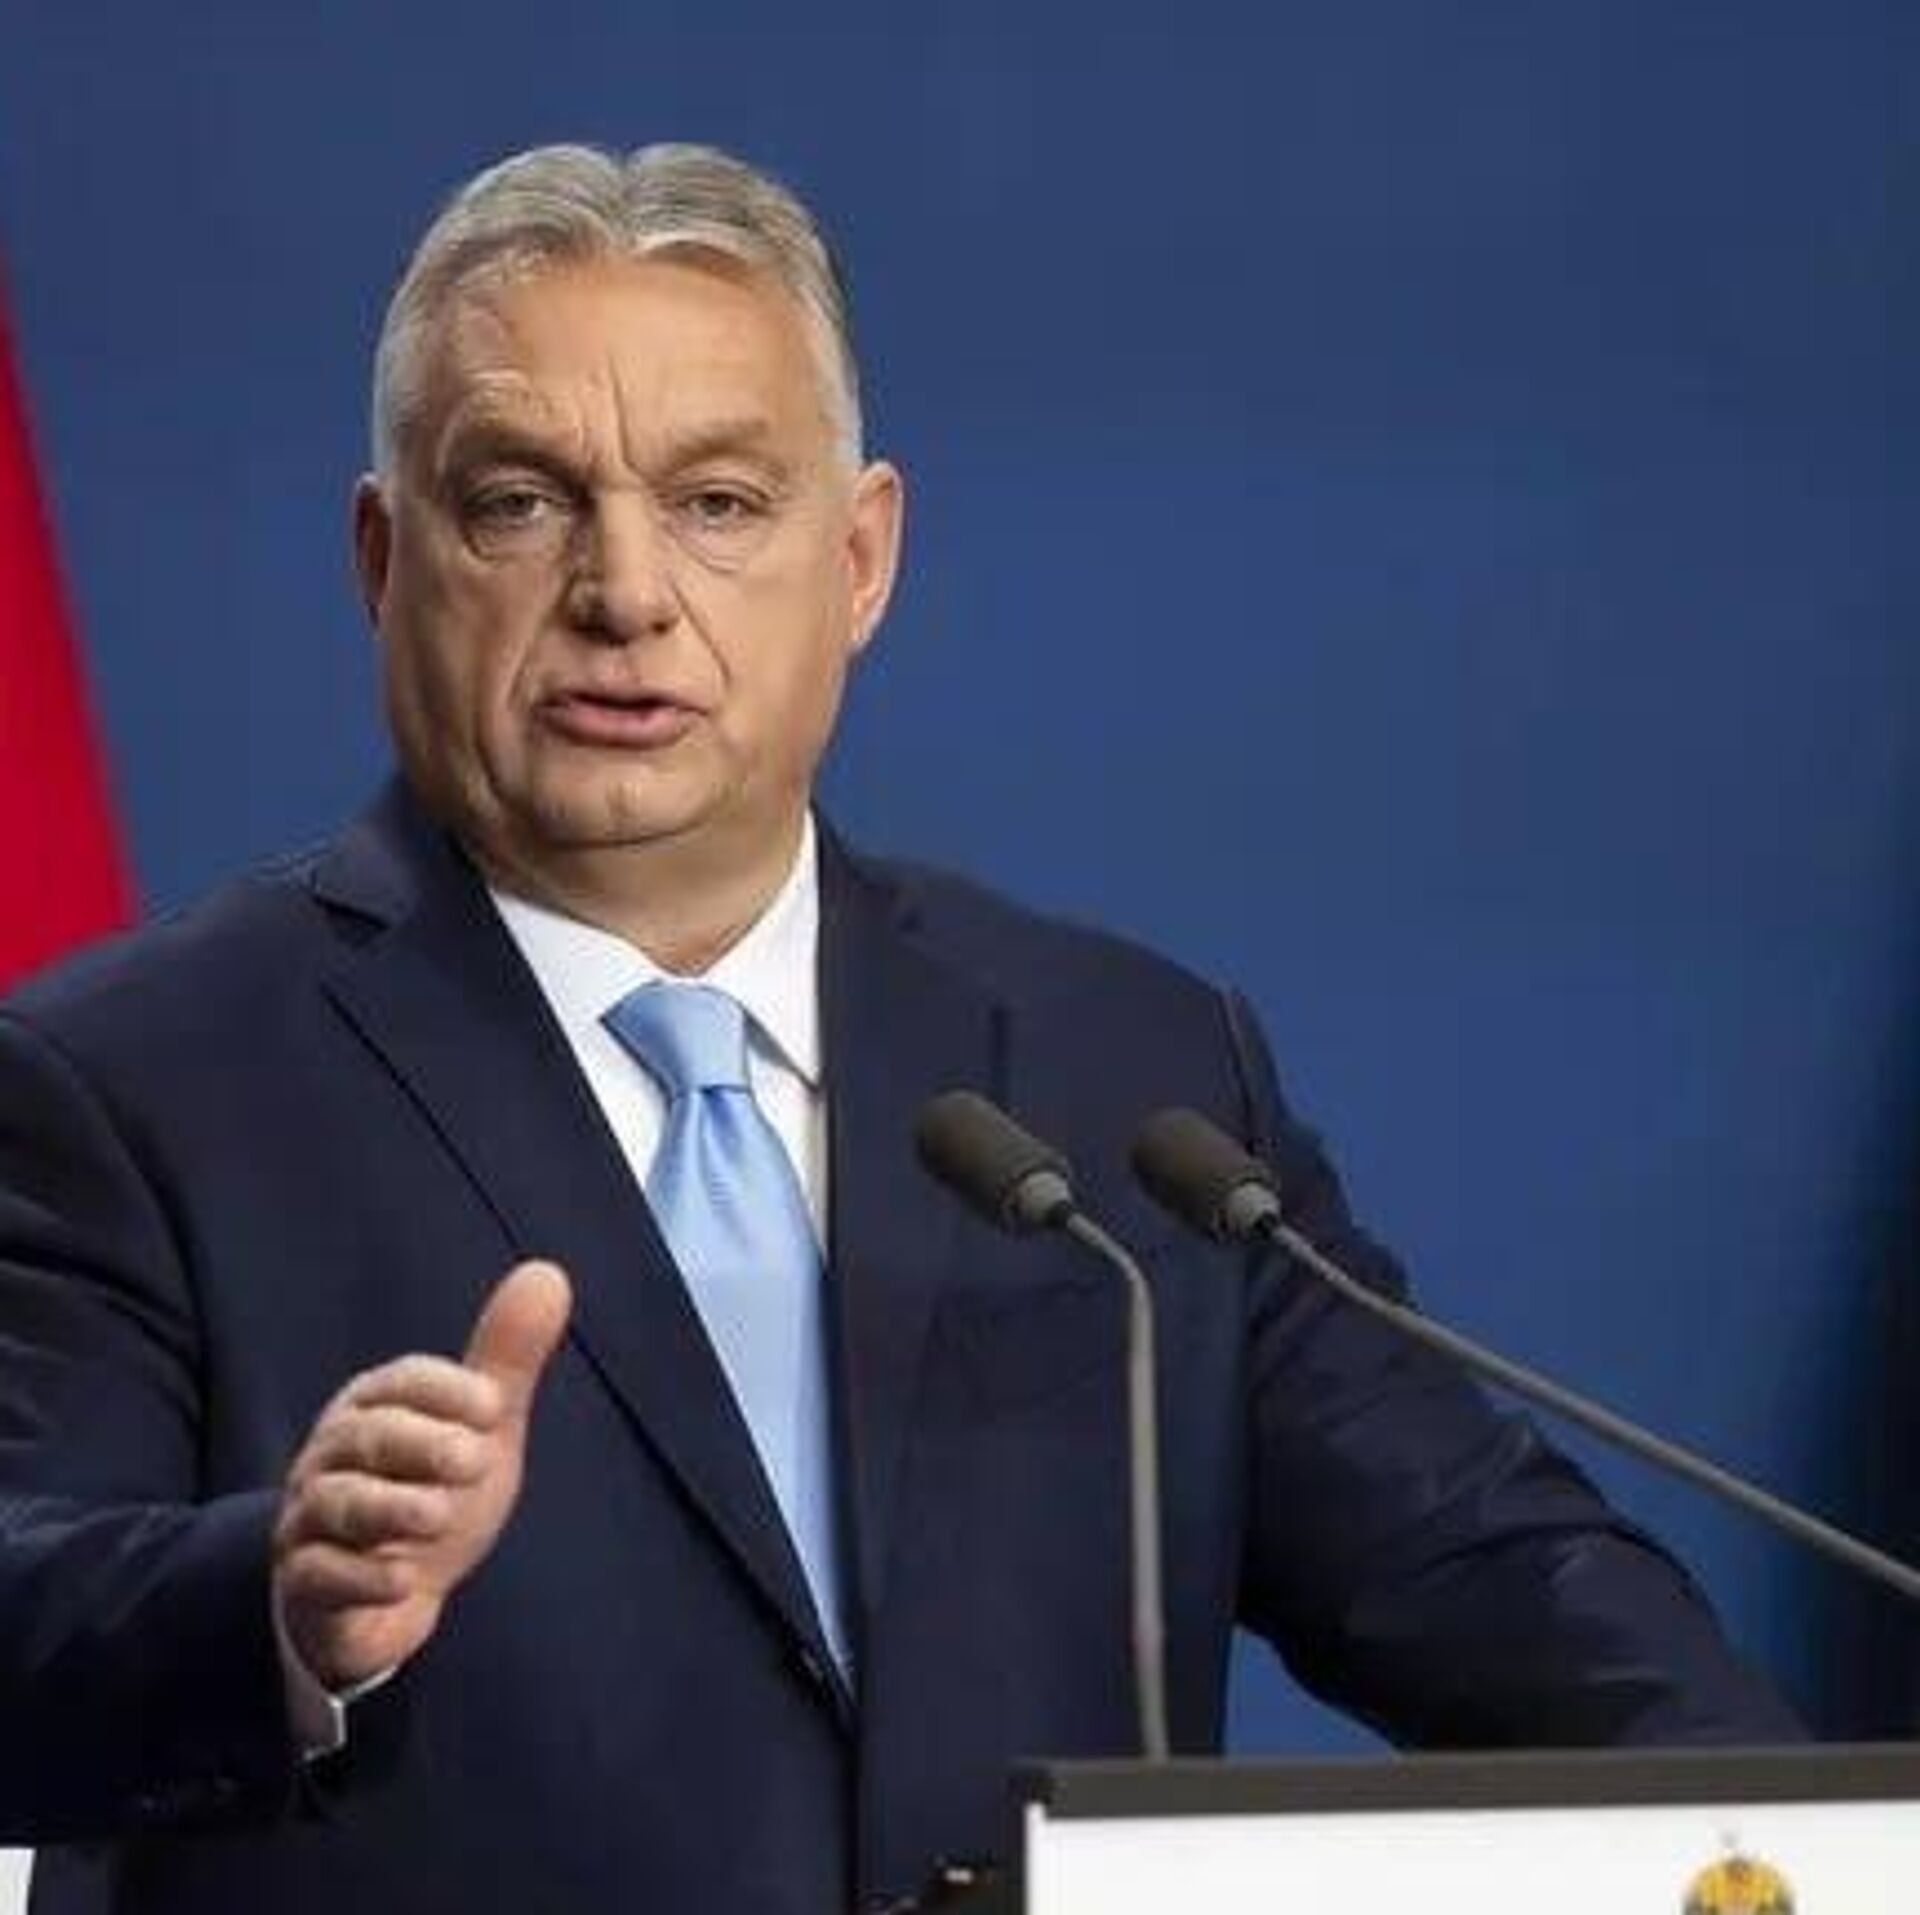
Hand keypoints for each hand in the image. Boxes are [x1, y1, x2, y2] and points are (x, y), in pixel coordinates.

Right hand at [273, 1259, 572, 1691]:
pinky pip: (319, 1575)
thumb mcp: (479, 1428)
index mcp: (376, 1405)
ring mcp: (312, 1518)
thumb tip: (549, 1273)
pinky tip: (404, 1580)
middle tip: (476, 1459)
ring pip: (337, 1502)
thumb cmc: (432, 1489)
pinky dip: (361, 1576)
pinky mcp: (306, 1582)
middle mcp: (334, 1454)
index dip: (446, 1390)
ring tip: (439, 1515)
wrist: (384, 1594)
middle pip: (367, 1436)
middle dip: (420, 1444)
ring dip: (389, 1508)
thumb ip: (507, 1359)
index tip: (495, 1405)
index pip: (403, 1382)